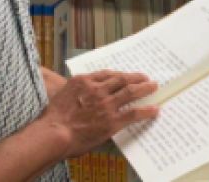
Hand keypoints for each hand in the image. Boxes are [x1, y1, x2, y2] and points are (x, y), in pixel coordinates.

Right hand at [40, 70, 158, 157]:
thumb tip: (85, 96)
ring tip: (153, 86)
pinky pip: (133, 113)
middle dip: (135, 78)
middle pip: (121, 79)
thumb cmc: (54, 118)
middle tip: (145, 77)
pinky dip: (146, 110)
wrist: (54, 133)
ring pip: (130, 92)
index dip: (119, 74)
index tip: (125, 75)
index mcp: (83, 81)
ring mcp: (106, 104)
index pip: (106, 74)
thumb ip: (76, 92)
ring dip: (144, 88)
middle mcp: (97, 89)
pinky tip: (154, 109)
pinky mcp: (112, 121)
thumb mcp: (62, 95)